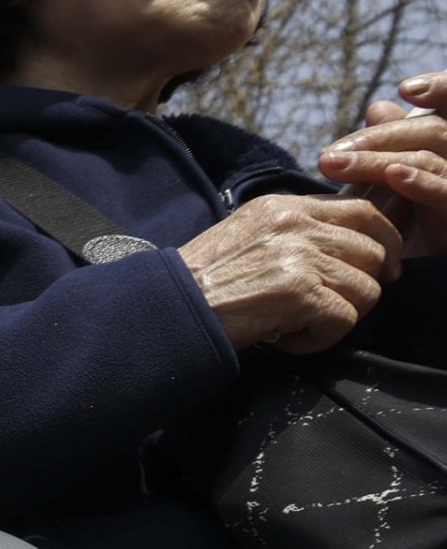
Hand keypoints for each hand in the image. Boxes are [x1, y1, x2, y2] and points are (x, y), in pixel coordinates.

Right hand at [181, 193, 402, 353]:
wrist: (165, 311)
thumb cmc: (199, 284)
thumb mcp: (247, 237)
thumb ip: (293, 232)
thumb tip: (342, 247)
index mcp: (285, 207)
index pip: (363, 211)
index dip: (384, 241)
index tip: (381, 269)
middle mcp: (296, 224)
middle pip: (373, 252)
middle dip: (360, 286)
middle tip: (326, 308)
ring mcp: (299, 257)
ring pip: (366, 290)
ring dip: (337, 317)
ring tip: (296, 325)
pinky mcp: (299, 292)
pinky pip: (344, 321)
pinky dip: (318, 340)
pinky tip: (285, 339)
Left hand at [316, 72, 446, 256]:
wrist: (435, 286)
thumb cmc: (416, 228)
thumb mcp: (400, 183)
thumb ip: (392, 143)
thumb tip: (379, 106)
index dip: (442, 89)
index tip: (407, 87)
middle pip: (432, 131)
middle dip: (380, 136)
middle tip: (330, 151)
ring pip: (431, 157)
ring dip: (380, 159)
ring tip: (334, 163)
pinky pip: (445, 194)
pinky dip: (421, 182)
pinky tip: (395, 176)